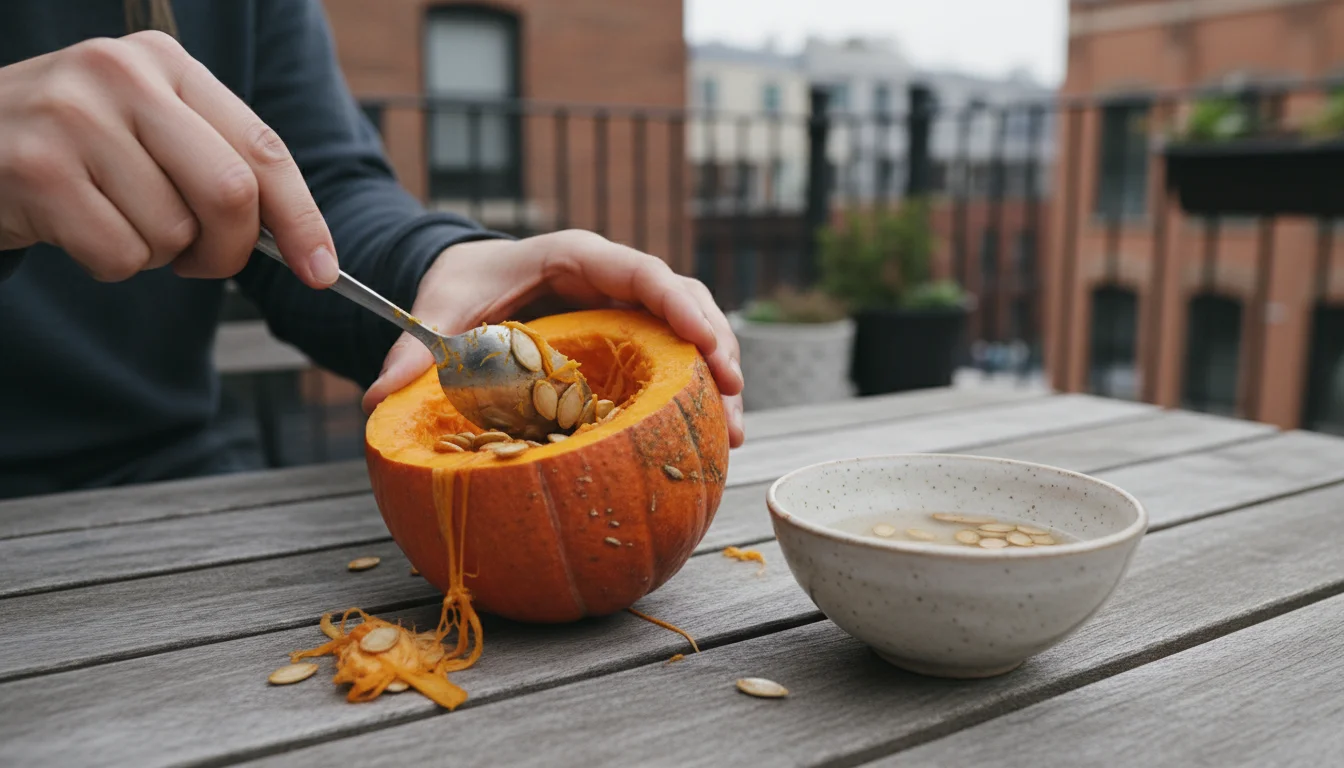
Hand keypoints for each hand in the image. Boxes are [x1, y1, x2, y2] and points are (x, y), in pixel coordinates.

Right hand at [0, 32, 337, 285]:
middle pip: (231, 192)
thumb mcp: (150, 129)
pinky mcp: (36, 170)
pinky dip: (110, 264)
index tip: (322, 269)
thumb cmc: (75, 146)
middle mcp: (123, 76)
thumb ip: (220, 163)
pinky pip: (120, 254)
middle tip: (202, 262)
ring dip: (156, 254)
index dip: (302, 218)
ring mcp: (75, 118)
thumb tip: (303, 243)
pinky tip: (77, 227)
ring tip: (113, 218)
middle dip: (229, 249)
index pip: (264, 148)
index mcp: (167, 63)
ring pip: (173, 232)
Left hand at [362, 230, 745, 447]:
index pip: (641, 271)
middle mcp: (612, 279)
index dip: (680, 305)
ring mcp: (625, 309)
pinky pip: (671, 358)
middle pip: (683, 300)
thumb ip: (413, 350)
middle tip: (735, 395)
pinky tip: (706, 437)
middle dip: (716, 345)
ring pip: (689, 331)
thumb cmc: (459, 285)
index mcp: (576, 258)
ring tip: (733, 430)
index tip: (707, 344)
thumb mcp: (438, 310)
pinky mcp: (627, 338)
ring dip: (716, 377)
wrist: (467, 279)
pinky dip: (692, 393)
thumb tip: (376, 399)